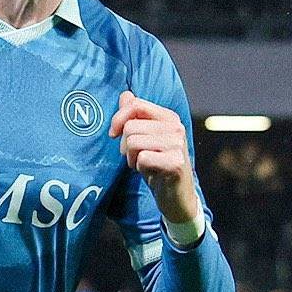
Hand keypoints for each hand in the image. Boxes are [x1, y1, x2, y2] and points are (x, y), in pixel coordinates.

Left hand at [109, 91, 198, 224]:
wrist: (176, 196)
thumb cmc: (158, 166)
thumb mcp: (145, 138)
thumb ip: (135, 115)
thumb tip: (125, 94)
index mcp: (168, 117)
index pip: (135, 104)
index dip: (118, 118)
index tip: (114, 134)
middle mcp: (176, 127)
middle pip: (130, 127)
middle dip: (125, 146)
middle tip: (135, 158)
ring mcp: (177, 144)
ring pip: (133, 142)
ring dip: (132, 158)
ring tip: (143, 165)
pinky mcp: (175, 163)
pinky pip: (142, 158)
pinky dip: (140, 168)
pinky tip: (151, 173)